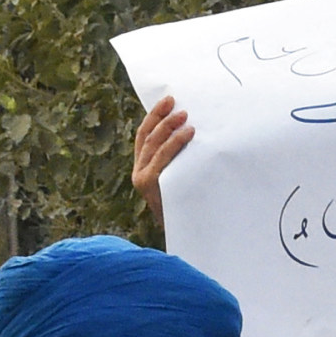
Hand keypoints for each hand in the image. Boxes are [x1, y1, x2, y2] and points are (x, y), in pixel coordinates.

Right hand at [132, 95, 193, 238]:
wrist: (185, 236)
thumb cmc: (189, 208)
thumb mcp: (183, 183)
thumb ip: (181, 164)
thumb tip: (196, 135)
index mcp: (142, 170)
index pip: (144, 136)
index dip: (154, 116)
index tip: (168, 101)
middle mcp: (139, 173)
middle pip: (147, 136)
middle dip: (162, 117)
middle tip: (179, 104)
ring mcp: (143, 179)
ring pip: (154, 144)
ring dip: (170, 127)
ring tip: (186, 116)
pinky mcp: (150, 185)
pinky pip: (162, 157)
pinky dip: (175, 143)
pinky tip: (189, 134)